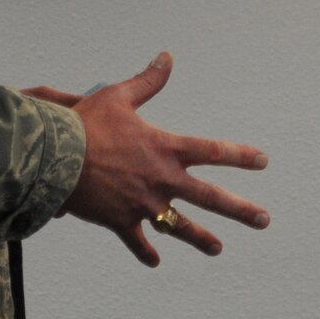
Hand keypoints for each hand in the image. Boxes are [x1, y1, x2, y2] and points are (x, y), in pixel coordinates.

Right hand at [50, 52, 269, 267]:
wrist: (55, 157)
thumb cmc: (86, 123)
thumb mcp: (119, 96)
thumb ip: (148, 81)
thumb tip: (167, 57)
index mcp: (166, 149)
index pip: (213, 152)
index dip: (240, 156)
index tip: (264, 161)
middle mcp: (161, 179)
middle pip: (210, 198)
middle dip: (240, 210)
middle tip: (264, 220)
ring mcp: (143, 204)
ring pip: (180, 226)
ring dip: (201, 238)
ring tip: (218, 249)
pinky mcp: (120, 221)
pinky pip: (137, 242)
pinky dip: (146, 252)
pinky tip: (155, 261)